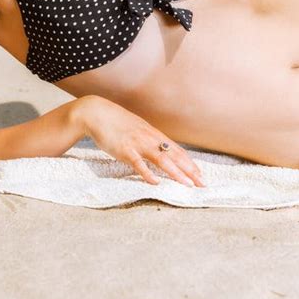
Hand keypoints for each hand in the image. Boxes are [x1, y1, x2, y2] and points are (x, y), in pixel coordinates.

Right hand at [78, 96, 205, 186]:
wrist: (96, 113)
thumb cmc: (116, 122)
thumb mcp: (137, 129)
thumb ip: (148, 140)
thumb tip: (157, 150)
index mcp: (153, 134)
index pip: (176, 150)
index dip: (189, 163)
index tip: (200, 175)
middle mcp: (149, 138)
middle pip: (174, 155)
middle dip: (189, 170)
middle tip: (202, 184)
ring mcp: (137, 143)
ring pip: (161, 159)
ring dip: (176, 172)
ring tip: (187, 184)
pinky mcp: (124, 149)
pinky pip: (138, 163)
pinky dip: (147, 173)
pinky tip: (155, 182)